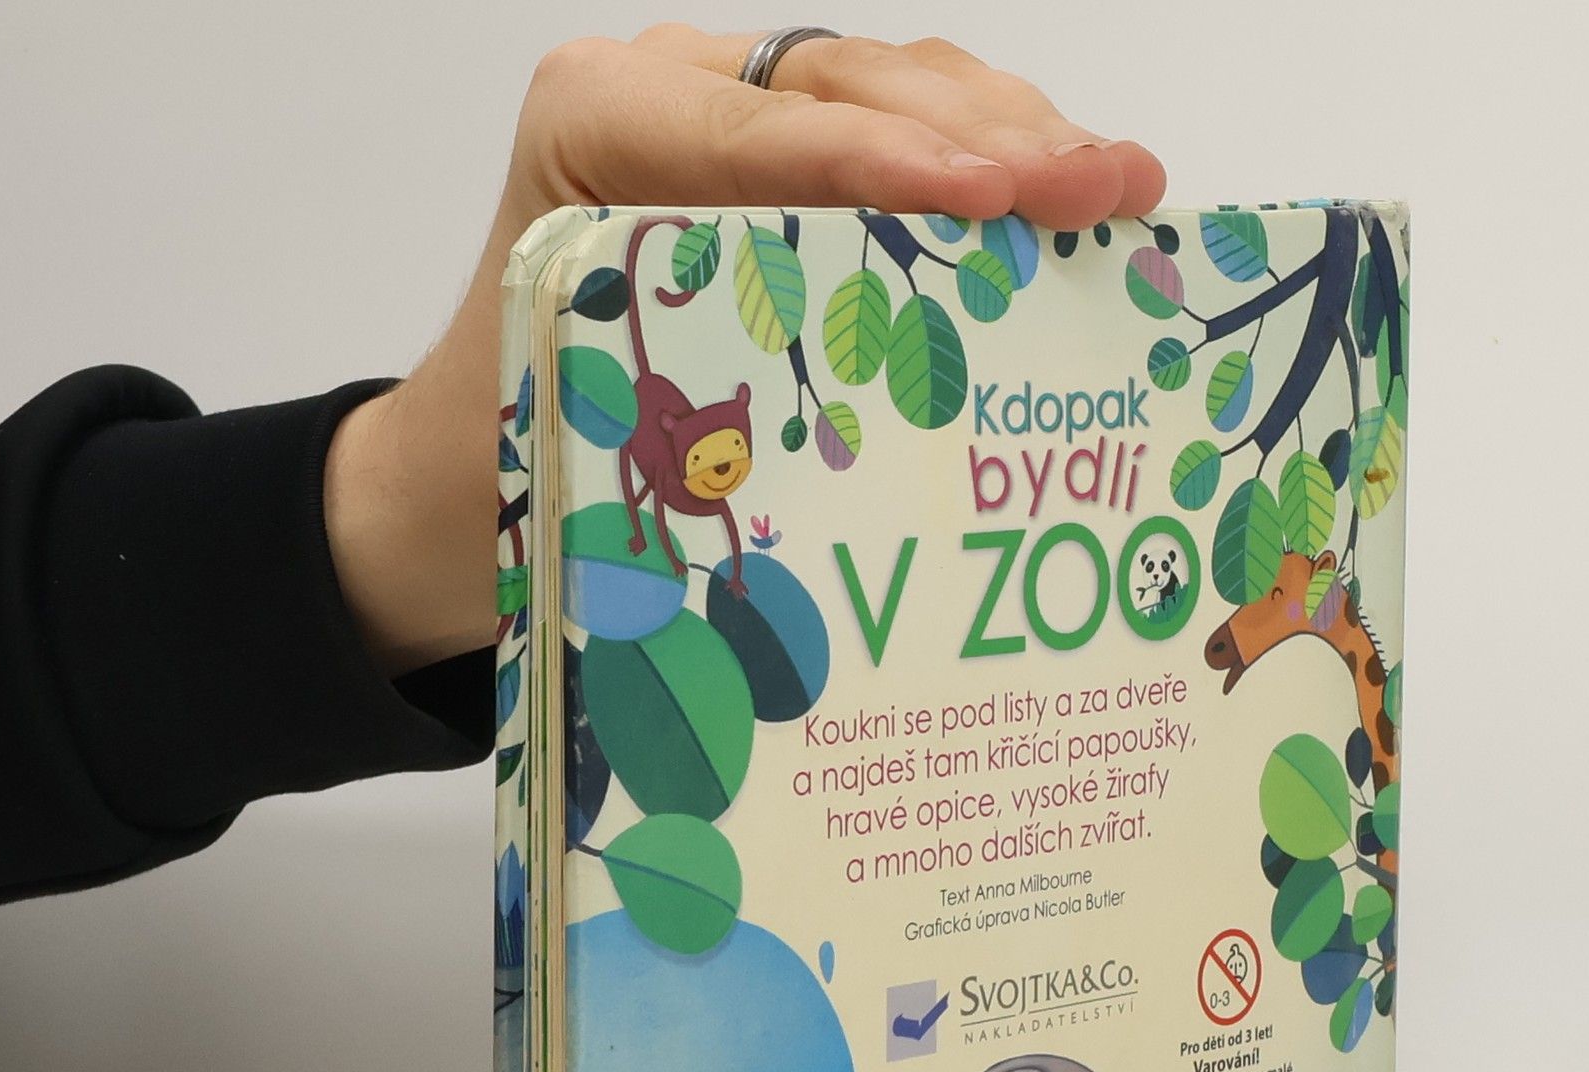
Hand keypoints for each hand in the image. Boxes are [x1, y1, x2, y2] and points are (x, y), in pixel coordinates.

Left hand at [324, 29, 1166, 678]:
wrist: (468, 470)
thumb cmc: (517, 447)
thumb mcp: (588, 409)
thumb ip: (702, 372)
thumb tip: (864, 405)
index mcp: (596, 120)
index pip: (765, 127)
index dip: (889, 158)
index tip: (989, 197)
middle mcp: (670, 94)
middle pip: (855, 85)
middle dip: (990, 139)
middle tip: (1103, 188)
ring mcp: (735, 120)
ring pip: (897, 95)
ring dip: (1016, 143)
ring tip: (1120, 187)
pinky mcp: (785, 169)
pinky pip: (900, 143)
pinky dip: (990, 175)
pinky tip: (1072, 205)